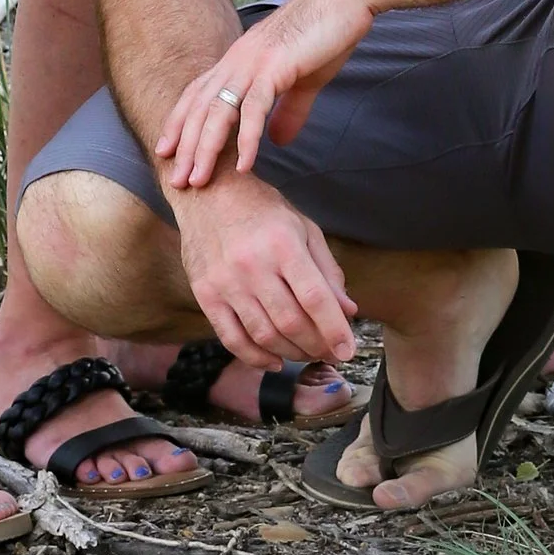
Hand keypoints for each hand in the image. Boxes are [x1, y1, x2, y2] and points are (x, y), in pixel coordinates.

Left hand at [155, 0, 377, 188]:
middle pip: (200, 107)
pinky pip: (254, 109)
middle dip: (185, 147)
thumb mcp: (304, 79)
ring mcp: (254, 63)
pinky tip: (243, 166)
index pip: (198, 94)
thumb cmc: (326, 33)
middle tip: (176, 181)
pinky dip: (246, 140)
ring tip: (198, 181)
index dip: (180, 122)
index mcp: (240, 59)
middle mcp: (238, 60)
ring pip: (219, 111)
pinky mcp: (275, 67)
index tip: (166, 152)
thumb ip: (288, 110)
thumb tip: (278, 141)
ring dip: (206, 149)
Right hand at [172, 172, 357, 373]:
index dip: (335, 330)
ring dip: (291, 354)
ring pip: (264, 336)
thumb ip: (327, 270)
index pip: (315, 298)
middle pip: (291, 322)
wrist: (207, 193)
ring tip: (306, 354)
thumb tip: (348, 310)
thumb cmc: (262, 209)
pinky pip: (232, 338)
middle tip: (329, 353)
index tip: (348, 351)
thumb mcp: (303, 227)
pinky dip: (256, 358)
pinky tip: (275, 361)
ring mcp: (225, 282)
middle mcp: (252, 264)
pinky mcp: (205, 294)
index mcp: (282, 243)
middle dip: (316, 346)